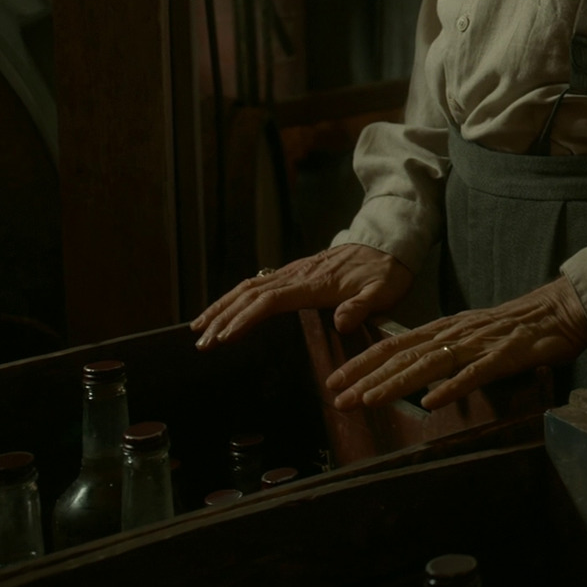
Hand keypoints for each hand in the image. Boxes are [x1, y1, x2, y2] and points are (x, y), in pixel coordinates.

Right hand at [190, 244, 414, 348]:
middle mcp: (297, 275)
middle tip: (201, 342)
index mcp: (314, 284)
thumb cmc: (385, 272)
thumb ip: (363, 306)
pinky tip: (223, 311)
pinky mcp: (294, 273)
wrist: (387, 244)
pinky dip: (235, 299)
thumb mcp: (383, 291)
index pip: (271, 301)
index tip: (225, 337)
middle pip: (249, 294)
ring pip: (248, 288)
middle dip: (222, 317)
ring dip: (222, 307)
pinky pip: (257, 285)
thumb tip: (342, 322)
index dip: (245, 318)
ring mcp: (293, 272)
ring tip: (199, 329)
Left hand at [324, 276, 586, 411]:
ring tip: (369, 400)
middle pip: (402, 355)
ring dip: (396, 384)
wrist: (560, 311)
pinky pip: (475, 374)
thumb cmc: (517, 327)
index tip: (334, 381)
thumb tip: (415, 373)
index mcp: (444, 329)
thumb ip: (444, 351)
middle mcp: (454, 334)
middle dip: (365, 377)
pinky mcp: (504, 356)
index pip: (393, 345)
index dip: (361, 363)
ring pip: (429, 364)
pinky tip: (432, 402)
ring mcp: (478, 345)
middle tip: (336, 398)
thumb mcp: (470, 334)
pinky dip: (452, 387)